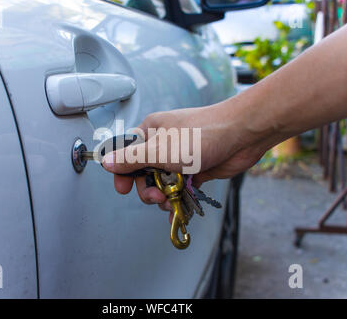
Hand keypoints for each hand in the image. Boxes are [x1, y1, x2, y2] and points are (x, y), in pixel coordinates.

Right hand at [102, 101, 267, 215]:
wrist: (241, 135)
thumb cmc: (200, 136)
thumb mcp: (159, 150)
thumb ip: (131, 159)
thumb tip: (105, 162)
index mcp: (150, 132)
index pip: (126, 153)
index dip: (122, 172)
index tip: (122, 188)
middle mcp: (163, 144)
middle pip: (144, 173)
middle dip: (147, 190)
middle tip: (157, 197)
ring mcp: (180, 158)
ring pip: (163, 183)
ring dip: (164, 197)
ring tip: (172, 202)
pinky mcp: (196, 170)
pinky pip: (180, 189)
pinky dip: (178, 201)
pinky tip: (177, 213)